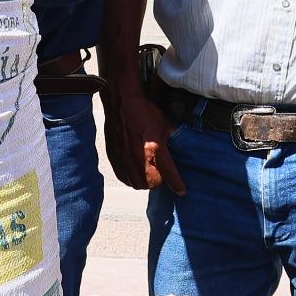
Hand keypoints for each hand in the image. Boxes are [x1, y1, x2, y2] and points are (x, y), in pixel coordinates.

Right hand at [101, 80, 186, 194]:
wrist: (121, 103)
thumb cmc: (144, 111)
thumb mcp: (164, 124)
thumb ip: (170, 139)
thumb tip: (178, 145)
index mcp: (155, 148)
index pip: (169, 173)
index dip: (177, 185)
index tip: (181, 191)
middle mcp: (139, 157)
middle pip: (151, 184)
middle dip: (157, 180)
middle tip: (158, 171)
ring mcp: (125, 159)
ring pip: (136, 183)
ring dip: (143, 180)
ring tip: (145, 169)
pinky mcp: (114, 158)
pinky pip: (123, 177)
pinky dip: (130, 176)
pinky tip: (133, 167)